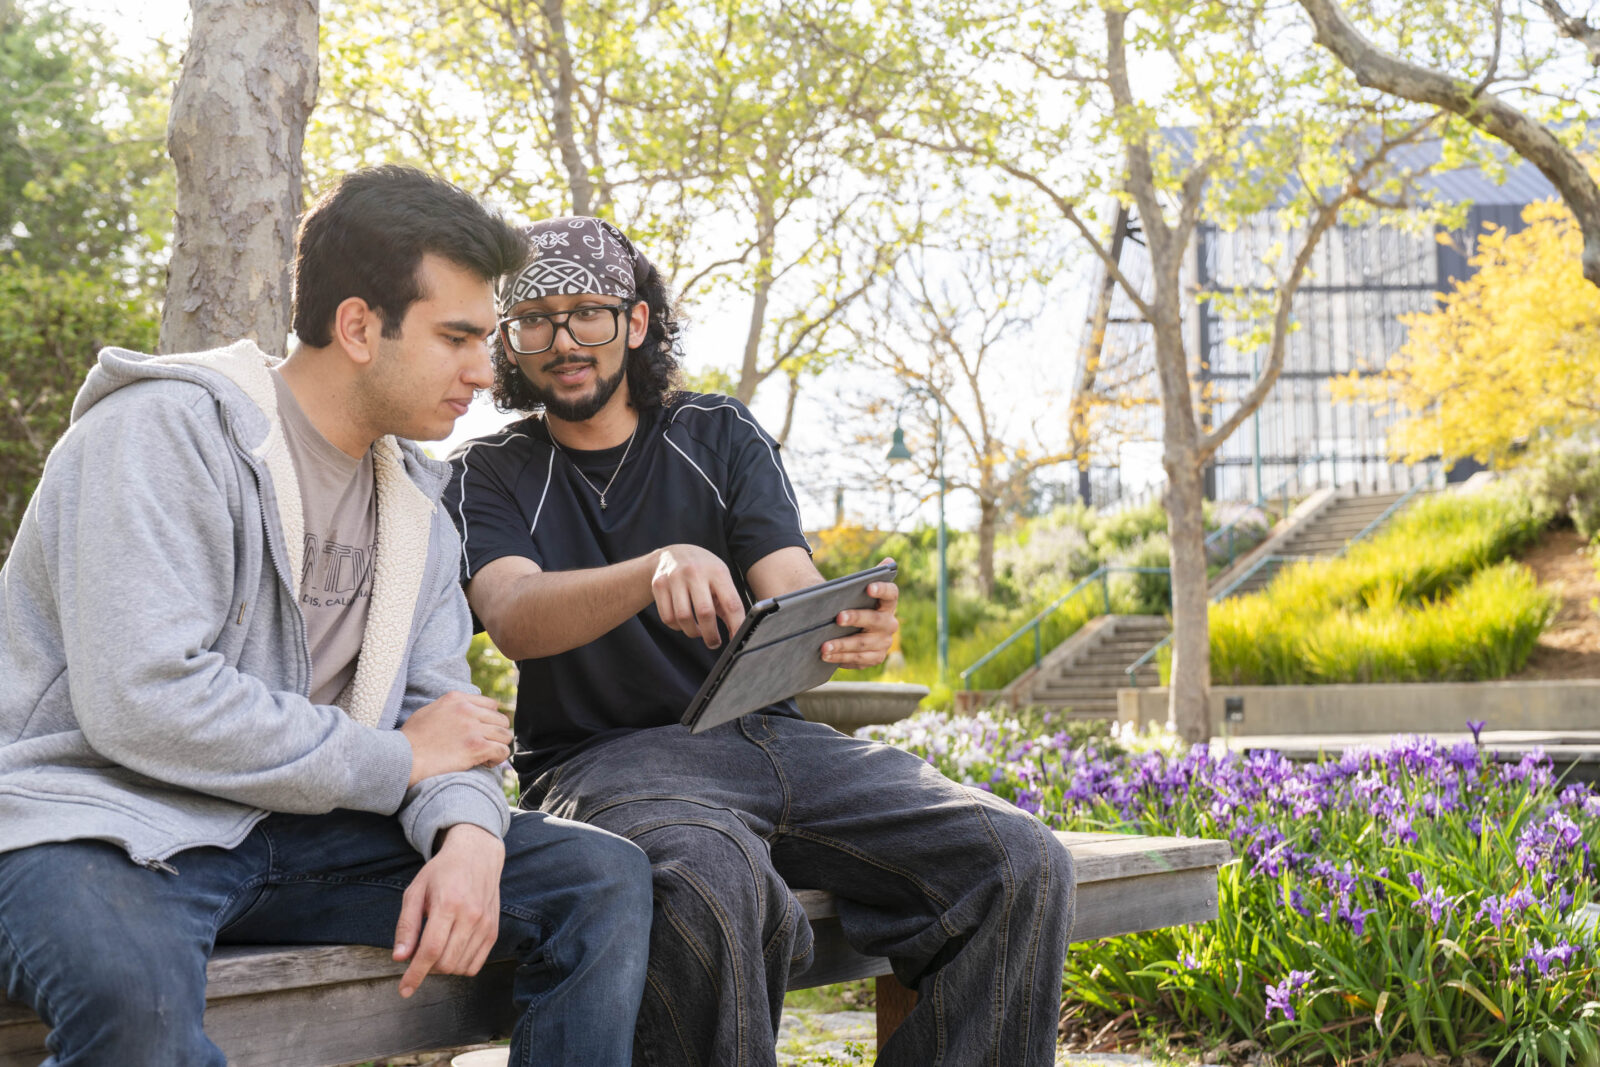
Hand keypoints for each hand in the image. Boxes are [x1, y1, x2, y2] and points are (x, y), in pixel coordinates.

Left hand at [393, 823, 504, 996]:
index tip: (404, 990)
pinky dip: (459, 967)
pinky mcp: (493, 930)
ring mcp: (485, 924)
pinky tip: (451, 951)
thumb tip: (399, 957)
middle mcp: (470, 916)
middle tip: (418, 954)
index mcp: (448, 905)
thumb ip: (407, 926)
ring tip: (435, 949)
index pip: (430, 950)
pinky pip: (476, 964)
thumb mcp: (415, 891)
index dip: (415, 974)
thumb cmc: (442, 872)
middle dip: (426, 969)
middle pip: (445, 963)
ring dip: (442, 968)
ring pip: (460, 967)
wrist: (477, 855)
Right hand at [400, 691, 512, 786]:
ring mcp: (472, 728)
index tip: (481, 733)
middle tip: (484, 747)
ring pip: (505, 735)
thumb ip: (450, 709)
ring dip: (498, 747)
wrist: (402, 758)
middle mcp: (467, 710)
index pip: (491, 705)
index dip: (489, 721)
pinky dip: (497, 759)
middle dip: (496, 735)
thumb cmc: (411, 740)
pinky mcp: (476, 747)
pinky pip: (502, 751)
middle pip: (501, 720)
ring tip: (484, 757)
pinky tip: (485, 763)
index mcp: (456, 699)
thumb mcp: (429, 712)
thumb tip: (465, 713)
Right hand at [651, 544, 745, 648]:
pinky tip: (684, 624)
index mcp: (717, 571)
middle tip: (714, 643)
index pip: (731, 602)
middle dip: (711, 635)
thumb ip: (729, 603)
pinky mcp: (658, 585)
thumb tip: (737, 631)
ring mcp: (675, 578)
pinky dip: (678, 627)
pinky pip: (668, 617)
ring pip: (683, 618)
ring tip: (699, 632)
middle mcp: (695, 572)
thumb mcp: (720, 579)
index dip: (736, 625)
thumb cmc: (703, 570)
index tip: (736, 639)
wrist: (673, 553)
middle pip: (705, 612)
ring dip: (693, 632)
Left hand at [822, 558, 899, 667]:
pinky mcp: (875, 657)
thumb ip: (867, 579)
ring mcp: (884, 642)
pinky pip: (858, 659)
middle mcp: (890, 623)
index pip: (891, 594)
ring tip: (824, 646)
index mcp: (888, 603)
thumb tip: (888, 560)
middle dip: (856, 618)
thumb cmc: (851, 605)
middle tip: (838, 617)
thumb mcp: (855, 593)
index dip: (882, 589)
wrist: (849, 630)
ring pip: (863, 644)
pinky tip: (826, 656)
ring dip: (842, 645)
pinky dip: (841, 658)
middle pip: (875, 620)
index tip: (868, 587)